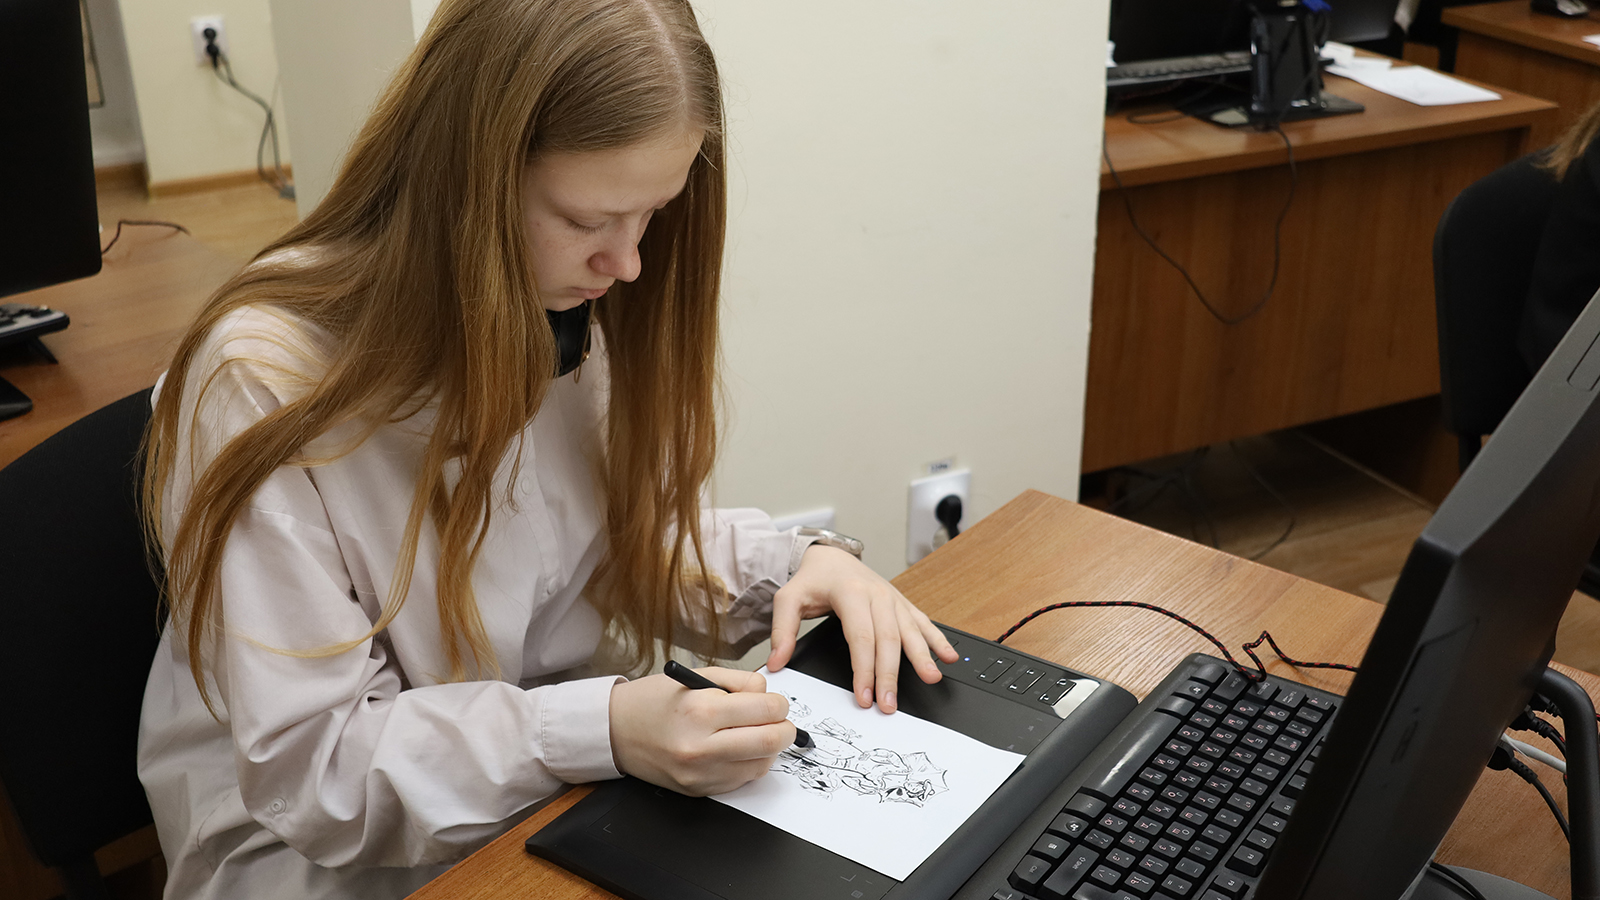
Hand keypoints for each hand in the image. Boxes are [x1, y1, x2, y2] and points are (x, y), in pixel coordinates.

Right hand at [609, 667, 794, 795]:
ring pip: (761, 765)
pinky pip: (741, 780)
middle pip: (770, 742)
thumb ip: (740, 682)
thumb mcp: (698, 676)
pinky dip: (748, 763)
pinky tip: (735, 749)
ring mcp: (700, 773)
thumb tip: (770, 696)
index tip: (776, 703)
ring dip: (767, 749)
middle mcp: (701, 747)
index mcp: (701, 711)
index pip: (766, 710)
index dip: (779, 704)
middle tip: (780, 721)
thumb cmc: (655, 700)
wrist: (616, 730)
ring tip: (752, 733)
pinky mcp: (699, 790)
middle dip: (784, 729)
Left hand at [766, 546, 958, 713]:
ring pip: (910, 631)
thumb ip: (782, 631)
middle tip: (890, 704)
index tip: (865, 696)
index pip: (861, 637)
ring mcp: (892, 599)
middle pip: (887, 639)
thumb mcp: (788, 599)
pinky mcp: (901, 604)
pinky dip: (938, 639)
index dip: (864, 669)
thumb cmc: (812, 580)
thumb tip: (777, 663)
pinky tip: (950, 656)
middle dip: (890, 675)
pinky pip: (923, 622)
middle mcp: (876, 595)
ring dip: (922, 657)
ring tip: (932, 678)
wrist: (832, 556)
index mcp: (850, 593)